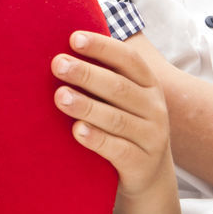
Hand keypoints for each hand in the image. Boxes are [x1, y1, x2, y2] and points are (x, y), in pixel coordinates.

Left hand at [53, 31, 172, 197]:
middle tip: (58, 65)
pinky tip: (77, 131)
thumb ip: (101, 74)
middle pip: (118, 87)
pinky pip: (118, 150)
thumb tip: (65, 44)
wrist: (148, 175)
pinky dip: (97, 139)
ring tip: (60, 96)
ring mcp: (151, 137)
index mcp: (148, 84)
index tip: (74, 38)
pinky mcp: (142, 164)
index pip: (128, 59)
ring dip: (86, 106)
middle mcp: (154, 108)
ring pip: (116, 119)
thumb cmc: (123, 124)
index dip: (102, 47)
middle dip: (86, 74)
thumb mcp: (121, 98)